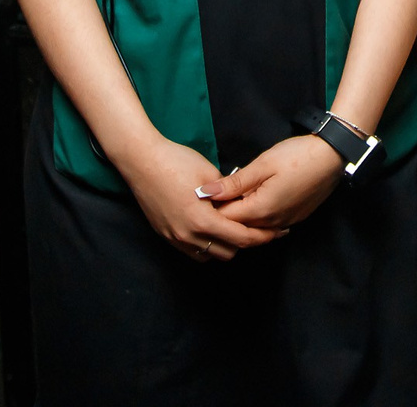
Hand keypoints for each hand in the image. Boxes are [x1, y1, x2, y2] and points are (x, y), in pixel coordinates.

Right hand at [117, 136, 283, 261]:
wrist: (141, 160)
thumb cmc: (176, 162)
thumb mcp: (210, 174)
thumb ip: (229, 194)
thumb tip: (244, 203)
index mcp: (203, 221)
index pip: (241, 238)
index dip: (262, 237)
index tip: (276, 232)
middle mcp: (188, 236)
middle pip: (228, 252)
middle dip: (244, 242)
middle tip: (254, 226)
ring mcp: (174, 238)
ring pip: (209, 256)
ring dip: (224, 246)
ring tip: (232, 227)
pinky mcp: (165, 235)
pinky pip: (192, 251)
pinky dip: (206, 246)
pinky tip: (211, 228)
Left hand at [204, 134, 343, 230]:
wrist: (332, 156)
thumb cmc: (296, 156)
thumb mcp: (262, 164)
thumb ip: (234, 183)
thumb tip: (205, 193)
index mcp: (261, 210)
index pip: (226, 220)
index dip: (212, 209)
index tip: (205, 194)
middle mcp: (273, 223)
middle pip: (239, 227)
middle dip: (225, 214)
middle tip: (218, 194)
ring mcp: (286, 223)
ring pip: (255, 228)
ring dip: (242, 216)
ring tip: (234, 196)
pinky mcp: (295, 219)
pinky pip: (269, 225)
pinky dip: (258, 217)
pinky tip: (255, 200)